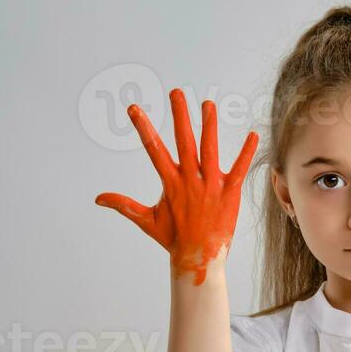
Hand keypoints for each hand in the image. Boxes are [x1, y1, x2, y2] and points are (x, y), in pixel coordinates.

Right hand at [96, 89, 258, 285]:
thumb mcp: (146, 220)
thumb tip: (98, 199)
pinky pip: (239, 170)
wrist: (199, 259)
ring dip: (209, 126)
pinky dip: (245, 153)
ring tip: (208, 104)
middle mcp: (190, 180)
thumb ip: (124, 205)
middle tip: (176, 92)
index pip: (154, 150)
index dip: (144, 128)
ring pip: (210, 150)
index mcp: (170, 183)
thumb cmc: (173, 239)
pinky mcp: (229, 193)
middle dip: (180, 116)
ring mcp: (210, 186)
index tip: (134, 108)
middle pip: (184, 142)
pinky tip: (252, 135)